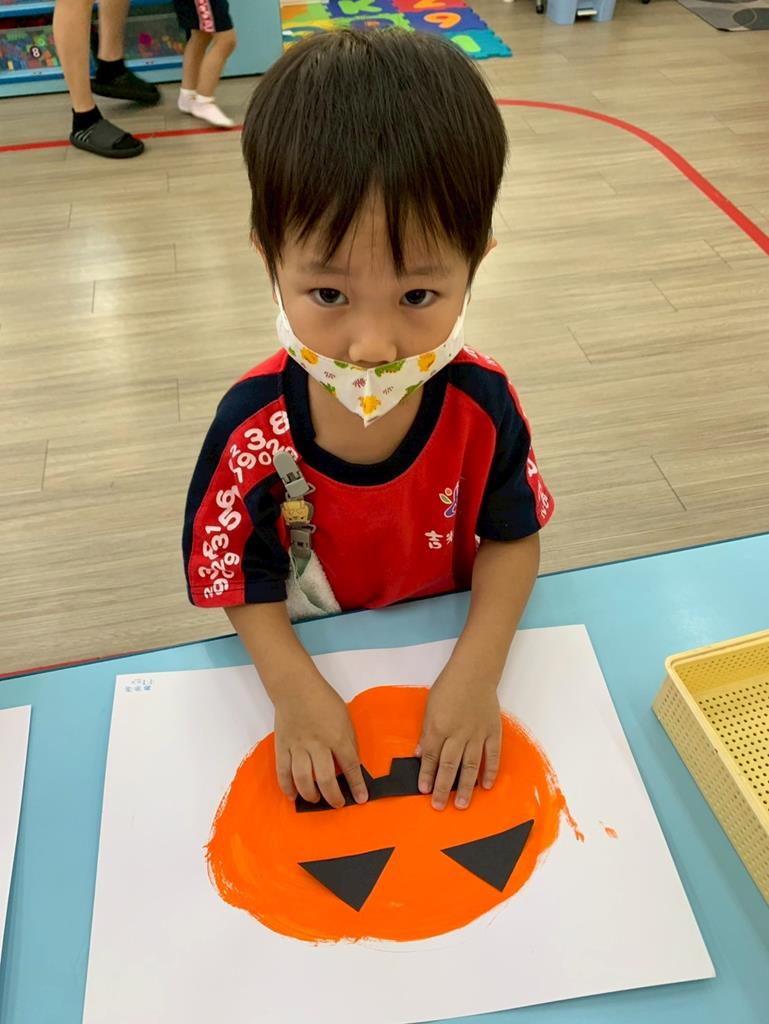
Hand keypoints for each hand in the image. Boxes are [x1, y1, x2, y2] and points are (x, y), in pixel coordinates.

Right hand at [273, 678, 367, 808]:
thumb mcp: (345, 718)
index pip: (350, 765)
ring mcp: (298, 746)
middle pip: (326, 777)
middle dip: (333, 796)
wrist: (295, 687)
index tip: (361, 798)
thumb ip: (348, 742)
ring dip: (311, 794)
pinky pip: (283, 772)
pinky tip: (294, 795)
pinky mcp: (282, 746)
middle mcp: (318, 743)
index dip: (356, 784)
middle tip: (337, 803)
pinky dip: (287, 787)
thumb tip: (351, 765)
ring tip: (316, 798)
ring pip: (303, 778)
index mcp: (337, 735)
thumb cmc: (323, 700)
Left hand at [417, 668, 501, 810]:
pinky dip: (490, 771)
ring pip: (470, 766)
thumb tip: (419, 753)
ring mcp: (477, 734)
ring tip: (460, 804)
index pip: (431, 756)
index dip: (426, 774)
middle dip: (442, 787)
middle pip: (449, 766)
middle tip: (438, 805)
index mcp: (439, 727)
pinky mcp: (492, 731)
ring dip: (464, 787)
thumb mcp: (430, 707)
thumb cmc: (448, 687)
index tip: (423, 790)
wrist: (474, 672)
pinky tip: (486, 786)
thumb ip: (426, 732)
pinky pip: (492, 755)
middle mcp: (458, 734)